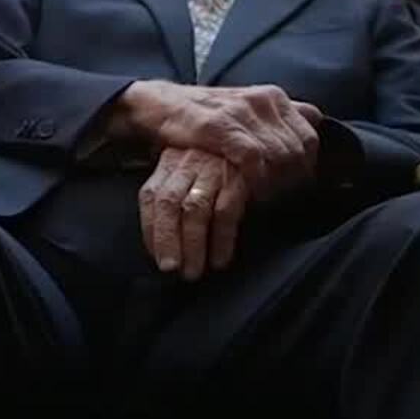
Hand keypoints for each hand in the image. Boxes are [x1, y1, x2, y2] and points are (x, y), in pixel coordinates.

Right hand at [112, 81, 319, 197]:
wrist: (160, 104)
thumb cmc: (205, 114)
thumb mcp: (246, 108)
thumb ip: (277, 117)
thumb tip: (313, 123)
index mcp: (273, 97)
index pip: (310, 136)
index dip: (308, 166)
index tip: (298, 187)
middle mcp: (262, 100)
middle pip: (298, 150)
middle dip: (294, 180)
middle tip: (283, 201)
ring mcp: (242, 111)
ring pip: (280, 155)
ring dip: (278, 184)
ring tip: (268, 202)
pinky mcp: (221, 126)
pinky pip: (254, 158)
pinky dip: (258, 179)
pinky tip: (253, 195)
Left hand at [139, 147, 249, 279]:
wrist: (269, 148)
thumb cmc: (227, 168)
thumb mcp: (196, 173)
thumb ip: (177, 195)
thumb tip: (163, 242)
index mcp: (173, 161)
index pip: (151, 195)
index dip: (150, 228)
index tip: (155, 254)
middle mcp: (190, 161)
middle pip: (169, 202)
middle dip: (166, 238)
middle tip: (170, 268)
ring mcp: (215, 168)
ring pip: (195, 208)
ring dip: (192, 244)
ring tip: (193, 271)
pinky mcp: (241, 176)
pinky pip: (226, 212)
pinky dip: (221, 239)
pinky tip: (220, 259)